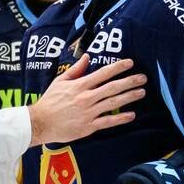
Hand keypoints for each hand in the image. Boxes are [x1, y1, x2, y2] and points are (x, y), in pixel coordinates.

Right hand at [28, 56, 145, 145]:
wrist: (40, 123)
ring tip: (141, 92)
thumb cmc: (49, 101)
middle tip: (143, 78)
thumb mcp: (60, 81)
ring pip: (113, 103)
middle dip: (129, 81)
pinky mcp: (88, 126)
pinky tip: (131, 115)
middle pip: (112, 87)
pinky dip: (120, 118)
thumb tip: (87, 57)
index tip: (130, 63)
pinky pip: (108, 121)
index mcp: (79, 85)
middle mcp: (86, 97)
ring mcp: (88, 112)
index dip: (118, 67)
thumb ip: (75, 70)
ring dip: (129, 97)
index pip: (103, 73)